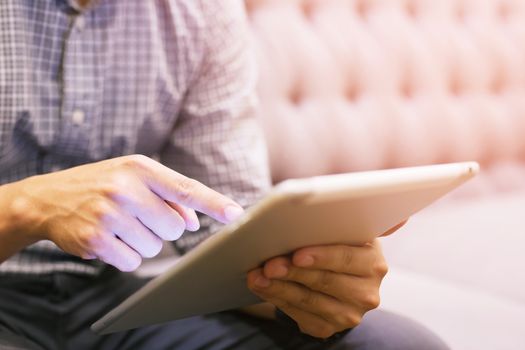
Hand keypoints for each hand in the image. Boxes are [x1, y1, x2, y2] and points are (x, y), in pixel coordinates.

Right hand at [5, 155, 242, 270]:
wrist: (48, 199)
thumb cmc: (101, 185)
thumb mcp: (133, 177)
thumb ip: (168, 196)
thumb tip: (193, 222)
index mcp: (139, 168)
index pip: (185, 188)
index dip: (213, 203)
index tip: (236, 214)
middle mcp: (125, 189)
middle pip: (174, 227)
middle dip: (163, 227)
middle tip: (139, 216)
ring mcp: (109, 215)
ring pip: (155, 247)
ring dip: (143, 241)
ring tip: (120, 225)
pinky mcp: (96, 240)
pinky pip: (132, 261)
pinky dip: (125, 255)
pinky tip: (108, 238)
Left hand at [247, 222, 405, 338]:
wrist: (331, 276)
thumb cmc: (333, 244)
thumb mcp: (347, 232)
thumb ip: (360, 218)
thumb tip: (406, 211)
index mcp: (373, 261)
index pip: (347, 258)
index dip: (321, 257)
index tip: (297, 254)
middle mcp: (367, 292)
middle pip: (324, 281)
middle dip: (292, 271)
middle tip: (268, 263)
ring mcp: (349, 314)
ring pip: (308, 299)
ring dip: (278, 287)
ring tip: (257, 275)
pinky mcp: (328, 328)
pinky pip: (299, 315)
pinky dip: (277, 299)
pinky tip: (262, 287)